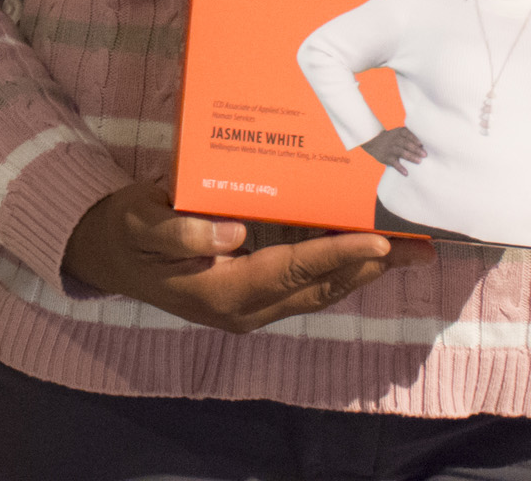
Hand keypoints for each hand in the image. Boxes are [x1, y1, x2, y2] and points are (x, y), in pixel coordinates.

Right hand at [63, 181, 428, 333]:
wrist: (109, 255)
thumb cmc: (128, 232)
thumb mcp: (142, 223)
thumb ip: (180, 230)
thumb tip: (232, 232)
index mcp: (223, 291)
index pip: (292, 270)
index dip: (336, 255)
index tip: (376, 241)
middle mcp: (246, 308)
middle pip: (321, 287)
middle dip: (372, 268)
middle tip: (420, 247)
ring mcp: (253, 306)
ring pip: (321, 290)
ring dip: (365, 271)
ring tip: (410, 249)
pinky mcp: (256, 294)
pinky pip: (308, 284)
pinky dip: (341, 267)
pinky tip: (366, 249)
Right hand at [359, 125, 426, 169]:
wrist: (373, 141)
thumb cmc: (392, 138)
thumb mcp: (398, 133)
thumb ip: (409, 136)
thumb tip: (426, 145)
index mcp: (398, 132)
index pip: (407, 133)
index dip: (414, 138)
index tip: (421, 144)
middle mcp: (394, 139)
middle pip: (406, 143)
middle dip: (415, 149)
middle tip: (425, 155)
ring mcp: (390, 149)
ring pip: (401, 152)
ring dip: (411, 157)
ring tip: (419, 161)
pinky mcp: (386, 157)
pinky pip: (394, 163)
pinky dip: (400, 168)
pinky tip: (406, 173)